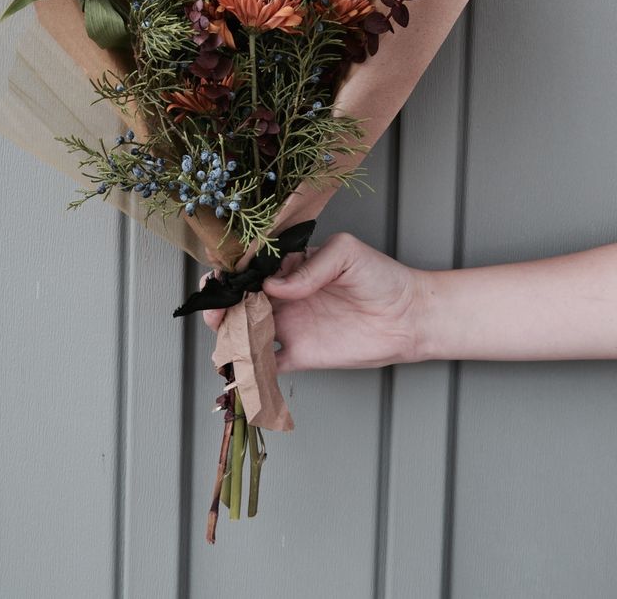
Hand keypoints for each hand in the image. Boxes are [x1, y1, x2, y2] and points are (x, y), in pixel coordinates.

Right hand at [203, 232, 422, 371]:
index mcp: (291, 267)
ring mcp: (291, 326)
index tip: (218, 279)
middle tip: (215, 311)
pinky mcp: (301, 355)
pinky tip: (238, 370)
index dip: (230, 272)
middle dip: (220, 305)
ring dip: (229, 335)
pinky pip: (268, 364)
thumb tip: (273, 285)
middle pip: (240, 301)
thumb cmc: (381, 276)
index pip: (251, 267)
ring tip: (224, 338)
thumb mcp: (345, 253)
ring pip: (246, 331)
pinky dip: (250, 369)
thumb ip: (309, 267)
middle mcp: (285, 296)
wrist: (408, 317)